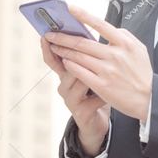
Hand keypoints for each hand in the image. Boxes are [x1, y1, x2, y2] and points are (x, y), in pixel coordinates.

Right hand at [41, 34, 109, 150]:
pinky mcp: (81, 112)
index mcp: (65, 75)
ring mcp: (70, 100)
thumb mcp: (89, 73)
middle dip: (74, 55)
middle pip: (66, 66)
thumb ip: (86, 58)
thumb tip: (87, 34)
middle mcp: (64, 87)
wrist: (98, 123)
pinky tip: (112, 92)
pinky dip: (104, 93)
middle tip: (86, 46)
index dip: (47, 48)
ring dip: (93, 74)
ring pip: (79, 79)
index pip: (52, 59)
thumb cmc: (96, 93)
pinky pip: (94, 97)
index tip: (45, 36)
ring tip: (105, 72)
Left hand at [44, 4, 152, 122]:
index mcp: (124, 43)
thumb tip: (108, 28)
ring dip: (63, 50)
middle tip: (50, 33)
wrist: (149, 98)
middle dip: (63, 37)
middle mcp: (114, 55)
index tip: (70, 8)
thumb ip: (124, 36)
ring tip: (54, 46)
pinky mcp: (101, 85)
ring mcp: (107, 70)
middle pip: (82, 42)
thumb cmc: (143, 72)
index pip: (100, 24)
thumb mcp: (139, 49)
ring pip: (78, 57)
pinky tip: (64, 62)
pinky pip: (80, 72)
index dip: (84, 15)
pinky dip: (70, 65)